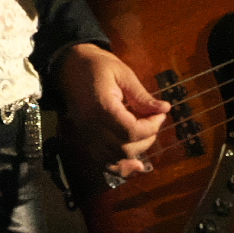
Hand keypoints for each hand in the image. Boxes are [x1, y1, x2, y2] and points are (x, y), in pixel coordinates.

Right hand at [54, 45, 171, 180]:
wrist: (68, 66)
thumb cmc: (97, 66)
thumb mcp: (122, 73)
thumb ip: (142, 96)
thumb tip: (164, 109)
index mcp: (101, 108)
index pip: (131, 131)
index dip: (152, 126)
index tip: (160, 113)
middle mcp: (91, 126)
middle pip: (125, 148)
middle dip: (147, 138)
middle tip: (154, 120)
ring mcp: (86, 135)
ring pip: (115, 158)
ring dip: (136, 152)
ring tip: (145, 134)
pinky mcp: (85, 139)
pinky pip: (103, 162)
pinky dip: (120, 167)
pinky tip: (136, 166)